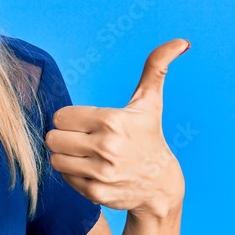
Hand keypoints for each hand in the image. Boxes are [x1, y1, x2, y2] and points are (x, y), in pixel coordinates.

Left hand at [45, 38, 189, 219]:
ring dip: (66, 156)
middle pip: (53, 138)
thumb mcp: (150, 102)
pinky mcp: (96, 193)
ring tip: (85, 155)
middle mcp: (106, 147)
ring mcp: (101, 173)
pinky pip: (64, 178)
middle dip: (64, 137)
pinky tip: (92, 171)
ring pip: (56, 159)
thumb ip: (156, 67)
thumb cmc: (149, 137)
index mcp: (113, 120)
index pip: (60, 117)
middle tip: (82, 139)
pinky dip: (73, 175)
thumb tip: (181, 41)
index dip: (69, 119)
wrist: (162, 185)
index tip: (85, 123)